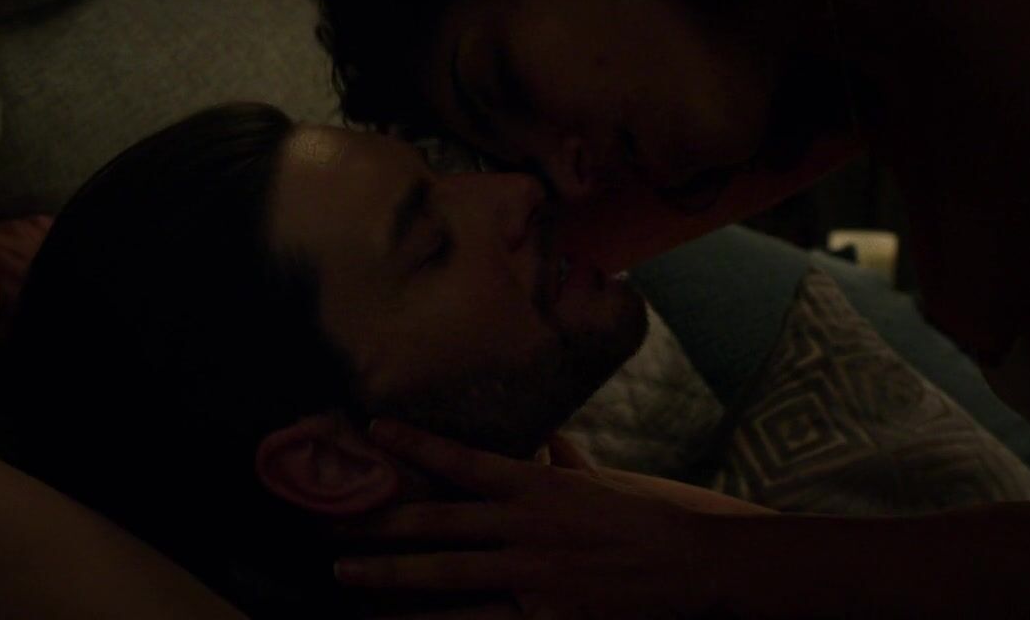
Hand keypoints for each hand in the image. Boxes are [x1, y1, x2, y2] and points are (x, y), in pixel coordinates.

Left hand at [335, 421, 755, 618]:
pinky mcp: (547, 619)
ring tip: (347, 576)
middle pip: (438, 523)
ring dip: (393, 576)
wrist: (698, 565)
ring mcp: (533, 577)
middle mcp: (527, 528)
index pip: (465, 459)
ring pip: (447, 576)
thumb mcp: (608, 482)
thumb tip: (550, 439)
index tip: (375, 429)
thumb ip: (569, 465)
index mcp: (539, 487)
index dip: (416, 443)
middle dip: (380, 524)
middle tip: (332, 525)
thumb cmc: (653, 518)